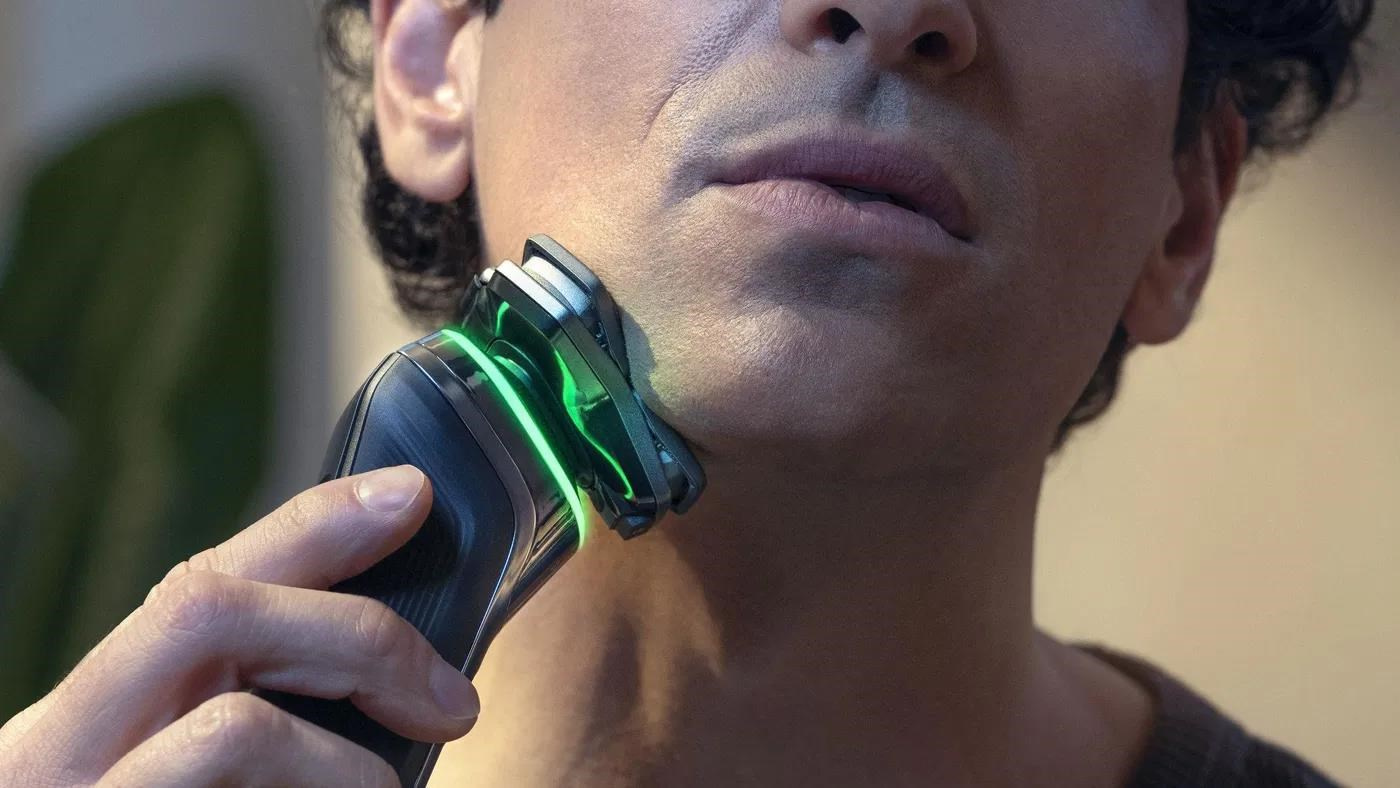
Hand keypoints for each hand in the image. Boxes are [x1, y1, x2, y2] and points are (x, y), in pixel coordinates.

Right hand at [0, 465, 479, 786]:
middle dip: (360, 636)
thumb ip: (253, 709)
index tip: (410, 493)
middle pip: (209, 614)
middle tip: (452, 700)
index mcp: (95, 712)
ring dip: (345, 760)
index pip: (203, 579)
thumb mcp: (179, 767)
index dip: (311, 524)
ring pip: (233, 730)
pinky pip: (225, 787)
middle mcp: (61, 747)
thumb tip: (400, 669)